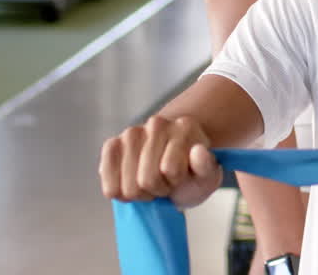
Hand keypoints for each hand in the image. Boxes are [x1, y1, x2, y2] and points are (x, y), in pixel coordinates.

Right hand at [99, 115, 222, 207]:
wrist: (172, 169)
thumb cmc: (190, 176)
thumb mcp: (207, 178)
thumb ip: (206, 166)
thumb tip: (197, 151)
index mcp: (185, 127)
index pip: (170, 169)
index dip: (175, 182)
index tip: (181, 176)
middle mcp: (157, 123)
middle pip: (147, 179)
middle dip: (158, 188)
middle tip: (165, 181)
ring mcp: (131, 132)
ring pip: (128, 187)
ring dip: (140, 193)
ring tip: (151, 181)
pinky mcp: (111, 146)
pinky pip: (110, 187)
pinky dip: (121, 194)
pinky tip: (133, 182)